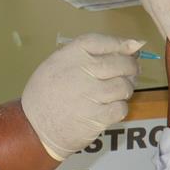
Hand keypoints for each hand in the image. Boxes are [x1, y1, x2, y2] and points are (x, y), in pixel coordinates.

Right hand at [21, 34, 142, 160]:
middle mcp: (81, 72)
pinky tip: (109, 107)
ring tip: (117, 91)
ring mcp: (90, 95)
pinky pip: (121, 108)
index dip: (120, 43)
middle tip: (130, 71)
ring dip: (125, 89)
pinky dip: (119, 108)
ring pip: (124, 87)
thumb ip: (90, 53)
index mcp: (69, 56)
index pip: (101, 42)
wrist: (35, 127)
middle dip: (131, 67)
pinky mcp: (97, 117)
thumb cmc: (48, 92)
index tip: (132, 47)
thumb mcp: (58, 64)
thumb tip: (134, 45)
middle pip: (120, 64)